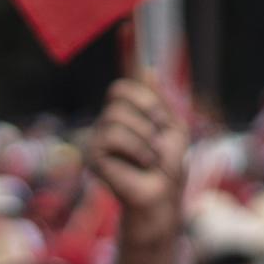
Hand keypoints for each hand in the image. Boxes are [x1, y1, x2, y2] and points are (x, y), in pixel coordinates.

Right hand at [86, 77, 187, 226]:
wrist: (164, 195)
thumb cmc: (169, 165)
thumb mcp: (172, 127)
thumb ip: (159, 100)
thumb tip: (147, 68)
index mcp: (127, 112)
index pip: (122, 84)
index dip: (135, 74)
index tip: (143, 70)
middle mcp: (108, 120)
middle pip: (119, 90)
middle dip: (149, 112)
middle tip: (158, 138)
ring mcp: (97, 137)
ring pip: (115, 114)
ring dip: (144, 136)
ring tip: (150, 156)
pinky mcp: (92, 154)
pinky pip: (112, 135)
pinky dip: (136, 149)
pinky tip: (141, 164)